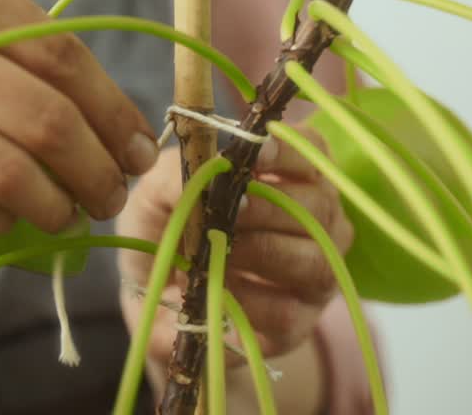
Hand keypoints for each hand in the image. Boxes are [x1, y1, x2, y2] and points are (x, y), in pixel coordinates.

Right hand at [0, 0, 159, 233]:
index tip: (135, 138)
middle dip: (98, 165)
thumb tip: (67, 86)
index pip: (60, 52)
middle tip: (114, 189)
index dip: (111, 105)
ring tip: (73, 216)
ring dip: (56, 203)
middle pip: (47, 116)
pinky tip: (10, 224)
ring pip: (9, 169)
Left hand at [116, 124, 351, 369]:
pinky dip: (249, 301)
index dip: (287, 150)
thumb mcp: (157, 194)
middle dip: (268, 207)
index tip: (254, 156)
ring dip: (261, 253)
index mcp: (291, 175)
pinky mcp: (299, 321)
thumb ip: (175, 176)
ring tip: (214, 255)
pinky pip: (288, 311)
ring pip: (314, 258)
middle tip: (225, 212)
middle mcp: (317, 220)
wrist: (152, 295)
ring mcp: (315, 271)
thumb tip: (206, 172)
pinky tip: (217, 293)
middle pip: (318, 206)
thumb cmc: (167, 228)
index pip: (312, 150)